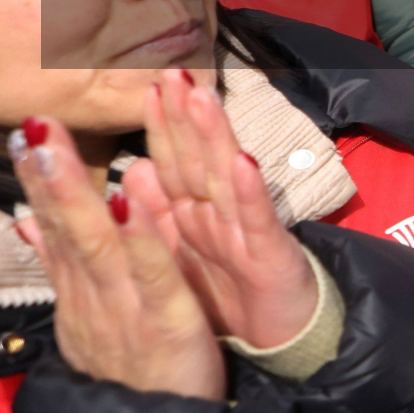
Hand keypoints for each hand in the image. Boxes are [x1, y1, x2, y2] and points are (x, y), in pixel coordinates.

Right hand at [11, 117, 224, 400]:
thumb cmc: (133, 370)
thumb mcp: (92, 315)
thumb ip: (63, 266)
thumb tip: (27, 223)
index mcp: (83, 291)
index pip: (56, 227)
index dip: (39, 180)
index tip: (23, 132)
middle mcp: (95, 296)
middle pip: (67, 228)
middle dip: (49, 176)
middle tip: (30, 125)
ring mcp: (127, 310)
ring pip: (99, 244)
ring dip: (79, 194)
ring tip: (58, 148)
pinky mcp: (167, 324)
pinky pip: (153, 276)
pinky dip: (141, 238)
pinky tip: (127, 202)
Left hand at [136, 69, 320, 349]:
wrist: (283, 342)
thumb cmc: (232, 296)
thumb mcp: (186, 254)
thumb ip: (161, 213)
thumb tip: (130, 171)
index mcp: (193, 214)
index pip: (172, 160)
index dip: (159, 123)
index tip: (142, 83)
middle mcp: (219, 213)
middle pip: (198, 157)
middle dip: (184, 114)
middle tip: (171, 71)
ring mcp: (246, 230)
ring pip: (227, 176)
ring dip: (215, 136)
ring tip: (201, 98)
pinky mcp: (271, 255)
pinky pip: (257, 221)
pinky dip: (250, 193)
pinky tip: (243, 165)